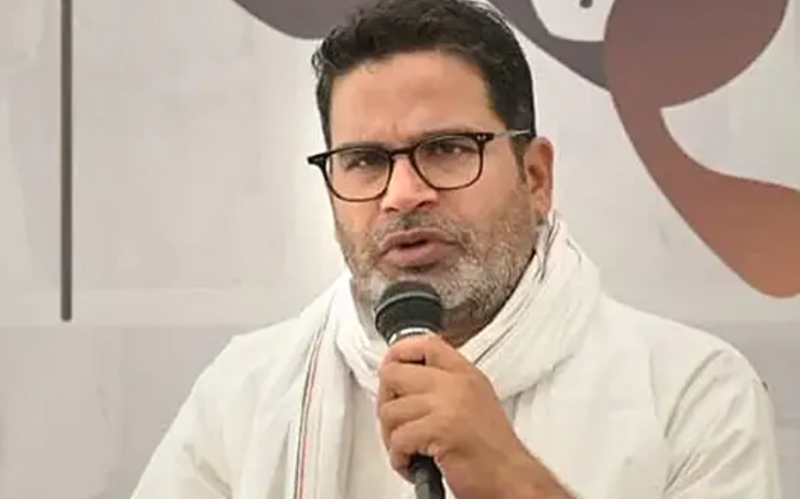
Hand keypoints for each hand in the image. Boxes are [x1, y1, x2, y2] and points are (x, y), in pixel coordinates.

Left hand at [376, 333, 572, 498]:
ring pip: (390, 410)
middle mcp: (457, 383)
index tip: (390, 369)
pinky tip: (413, 464)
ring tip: (408, 449)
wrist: (512, 480)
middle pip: (394, 373)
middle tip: (395, 422)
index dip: (398, 354)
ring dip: (391, 437)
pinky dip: (399, 458)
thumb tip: (405, 382)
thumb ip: (445, 386)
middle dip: (386, 402)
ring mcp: (449, 404)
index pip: (425, 343)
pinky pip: (398, 438)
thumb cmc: (493, 451)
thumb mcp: (475, 401)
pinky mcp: (441, 429)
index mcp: (465, 373)